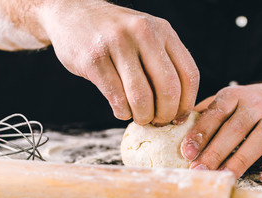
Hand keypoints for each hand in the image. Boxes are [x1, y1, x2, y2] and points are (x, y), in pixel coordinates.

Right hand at [39, 0, 198, 124]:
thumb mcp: (146, 36)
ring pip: (141, 97)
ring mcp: (117, 44)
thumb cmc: (115, 34)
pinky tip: (121, 110)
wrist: (72, 12)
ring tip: (140, 117)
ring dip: (143, 116)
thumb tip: (178, 108)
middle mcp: (143, 33)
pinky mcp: (94, 58)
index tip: (178, 116)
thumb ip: (163, 62)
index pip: (189, 74)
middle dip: (165, 114)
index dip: (186, 103)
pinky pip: (117, 98)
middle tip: (158, 122)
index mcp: (163, 30)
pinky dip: (122, 112)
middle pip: (168, 88)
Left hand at [180, 79, 261, 183]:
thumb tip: (174, 126)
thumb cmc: (245, 104)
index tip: (186, 151)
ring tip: (224, 176)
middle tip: (199, 169)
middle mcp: (255, 105)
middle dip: (216, 151)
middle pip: (236, 128)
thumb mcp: (225, 100)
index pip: (215, 113)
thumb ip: (203, 113)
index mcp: (233, 96)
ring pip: (260, 139)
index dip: (201, 132)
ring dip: (241, 160)